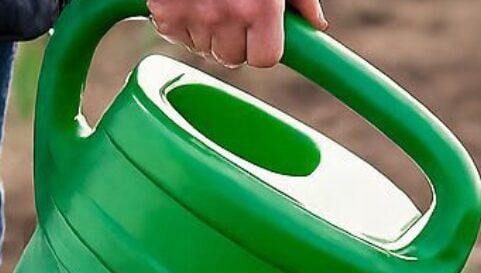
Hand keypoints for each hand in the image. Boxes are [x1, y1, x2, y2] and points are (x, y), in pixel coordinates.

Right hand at [149, 0, 329, 69]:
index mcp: (260, 6)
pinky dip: (180, 21)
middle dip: (233, 40)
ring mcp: (192, 14)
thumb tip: (315, 24)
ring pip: (203, 48)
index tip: (258, 34)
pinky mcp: (165, 12)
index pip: (265, 58)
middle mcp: (226, 14)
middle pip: (232, 57)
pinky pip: (175, 35)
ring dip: (206, 31)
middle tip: (231, 10)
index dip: (262, 47)